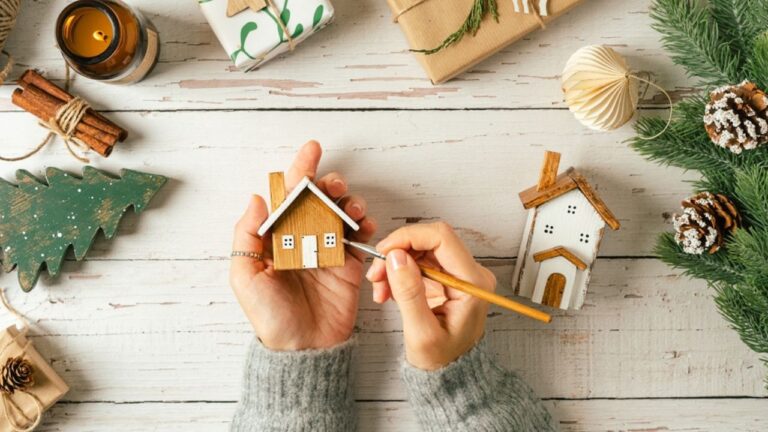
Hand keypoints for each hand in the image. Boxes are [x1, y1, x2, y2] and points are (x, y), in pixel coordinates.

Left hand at [230, 141, 376, 350]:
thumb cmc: (270, 316)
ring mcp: (328, 250)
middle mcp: (304, 239)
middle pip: (319, 200)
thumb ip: (247, 236)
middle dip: (329, 184)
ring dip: (349, 201)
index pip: (288, 198)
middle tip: (334, 185)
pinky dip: (366, 225)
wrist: (302, 348)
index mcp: (278, 238)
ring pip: (342, 213)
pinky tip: (365, 224)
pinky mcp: (349, 264)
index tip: (311, 149)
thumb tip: (258, 198)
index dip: (300, 171)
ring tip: (351, 206)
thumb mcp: (245, 276)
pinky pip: (361, 236)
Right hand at [366, 222, 495, 369]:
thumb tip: (396, 256)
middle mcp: (470, 273)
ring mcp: (458, 274)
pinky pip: (419, 262)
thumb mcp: (421, 333)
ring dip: (395, 263)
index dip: (408, 237)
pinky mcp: (446, 278)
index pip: (441, 238)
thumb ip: (409, 293)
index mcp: (472, 283)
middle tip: (376, 273)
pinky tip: (389, 291)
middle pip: (429, 241)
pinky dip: (400, 272)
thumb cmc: (442, 359)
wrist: (451, 374)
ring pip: (420, 250)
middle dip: (397, 252)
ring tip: (380, 288)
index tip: (384, 250)